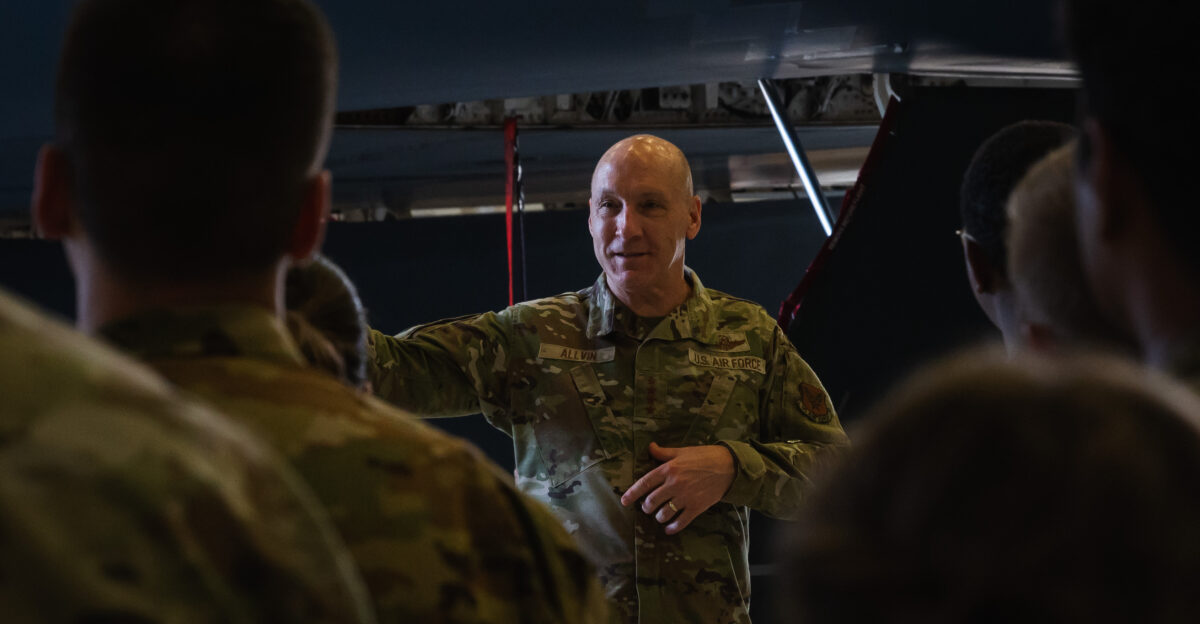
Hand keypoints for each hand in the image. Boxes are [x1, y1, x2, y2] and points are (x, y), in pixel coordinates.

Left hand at [620, 442, 734, 534]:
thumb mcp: (682, 451)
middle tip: (647, 507)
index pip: (645, 483)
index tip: (624, 501)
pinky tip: (669, 529)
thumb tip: (650, 447)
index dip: (632, 494)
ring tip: (660, 516)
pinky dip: (672, 528)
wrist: (729, 466)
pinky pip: (680, 522)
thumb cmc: (704, 456)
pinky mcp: (697, 507)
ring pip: (664, 514)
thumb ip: (664, 453)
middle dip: (646, 507)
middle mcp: (675, 484)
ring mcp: (686, 497)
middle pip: (652, 501)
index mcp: (668, 469)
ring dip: (659, 517)